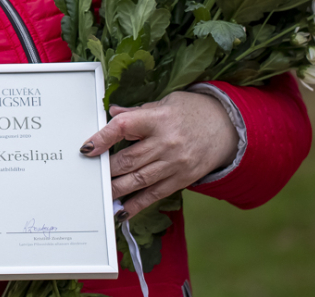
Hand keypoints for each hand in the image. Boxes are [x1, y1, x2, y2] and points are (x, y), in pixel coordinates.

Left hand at [78, 91, 237, 218]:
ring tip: (100, 195)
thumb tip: (112, 113)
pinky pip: (155, 194)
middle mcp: (166, 143)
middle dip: (106, 170)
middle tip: (88, 176)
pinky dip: (137, 204)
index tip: (87, 147)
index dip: (103, 137)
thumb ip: (137, 112)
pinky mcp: (181, 179)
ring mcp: (175, 164)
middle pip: (129, 159)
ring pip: (139, 180)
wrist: (227, 127)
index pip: (125, 127)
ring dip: (117, 190)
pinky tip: (122, 210)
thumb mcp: (165, 103)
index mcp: (159, 118)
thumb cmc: (192, 112)